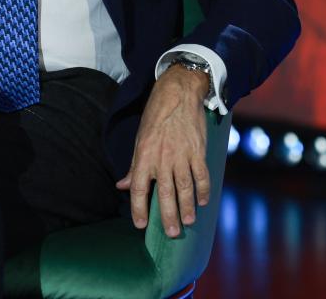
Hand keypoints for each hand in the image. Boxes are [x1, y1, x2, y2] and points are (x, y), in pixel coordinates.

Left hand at [116, 65, 209, 237]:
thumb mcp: (139, 139)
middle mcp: (162, 159)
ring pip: (185, 188)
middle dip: (167, 216)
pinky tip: (203, 201)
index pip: (139, 189)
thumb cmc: (156, 116)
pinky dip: (203, 190)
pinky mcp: (198, 150)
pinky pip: (202, 175)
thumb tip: (122, 185)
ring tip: (187, 222)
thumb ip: (134, 166)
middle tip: (171, 233)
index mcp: (144, 156)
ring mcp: (182, 155)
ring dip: (187, 207)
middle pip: (165, 194)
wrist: (178, 93)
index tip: (141, 225)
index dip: (139, 209)